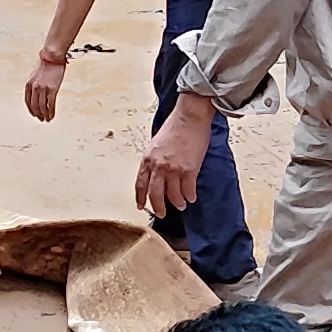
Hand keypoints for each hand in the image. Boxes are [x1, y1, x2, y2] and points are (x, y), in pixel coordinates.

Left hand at [23, 55, 67, 121]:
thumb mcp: (35, 74)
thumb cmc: (46, 63)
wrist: (52, 57)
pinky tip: (52, 115)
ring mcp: (43, 89)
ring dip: (45, 115)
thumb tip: (37, 91)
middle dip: (38, 114)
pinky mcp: (52, 89)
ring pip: (42, 107)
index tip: (35, 115)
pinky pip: (50, 104)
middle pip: (34, 105)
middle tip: (41, 119)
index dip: (31, 110)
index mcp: (29, 84)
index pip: (27, 101)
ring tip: (47, 119)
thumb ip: (34, 83)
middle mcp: (34, 88)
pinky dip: (51, 111)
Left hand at [135, 100, 210, 216]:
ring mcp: (174, 169)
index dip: (140, 198)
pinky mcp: (189, 169)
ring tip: (180, 205)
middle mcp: (159, 166)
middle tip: (162, 214)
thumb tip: (157, 172)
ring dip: (177, 203)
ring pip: (173, 195)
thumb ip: (155, 159)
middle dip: (158, 207)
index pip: (140, 184)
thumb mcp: (156, 143)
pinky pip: (188, 190)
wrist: (189, 117)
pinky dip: (189, 196)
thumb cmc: (175, 126)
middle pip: (155, 195)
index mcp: (148, 159)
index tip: (141, 206)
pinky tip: (191, 198)